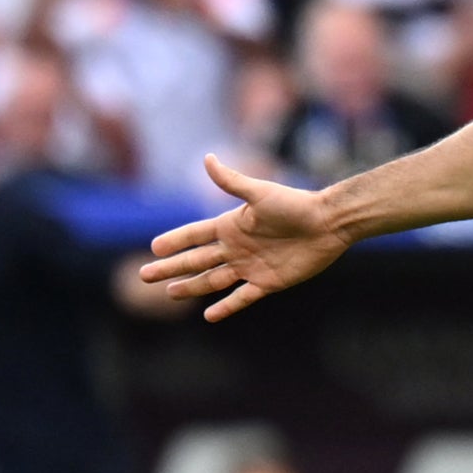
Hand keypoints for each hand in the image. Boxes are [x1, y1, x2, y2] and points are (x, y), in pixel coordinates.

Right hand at [140, 156, 350, 319]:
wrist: (328, 223)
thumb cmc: (295, 204)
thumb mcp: (260, 192)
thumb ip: (232, 182)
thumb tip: (207, 158)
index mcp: (231, 225)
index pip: (195, 235)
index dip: (175, 241)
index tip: (154, 247)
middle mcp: (237, 247)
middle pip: (197, 260)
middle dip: (171, 267)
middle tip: (145, 275)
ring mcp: (250, 266)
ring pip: (213, 280)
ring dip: (191, 287)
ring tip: (169, 292)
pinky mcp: (267, 283)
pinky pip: (242, 297)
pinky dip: (226, 307)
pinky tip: (209, 315)